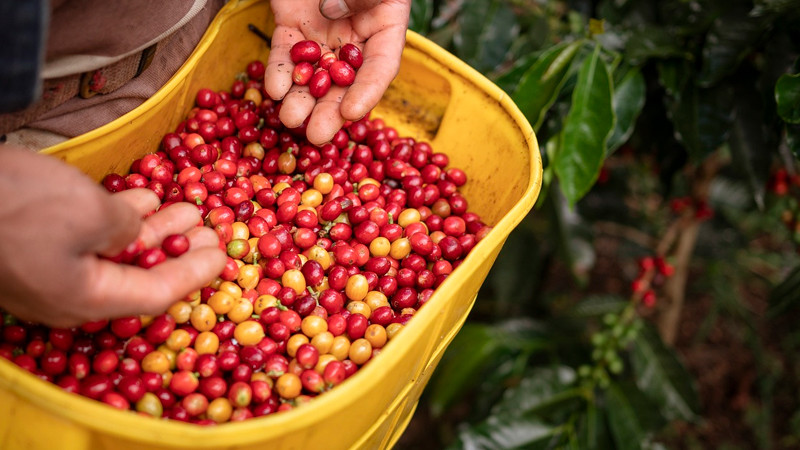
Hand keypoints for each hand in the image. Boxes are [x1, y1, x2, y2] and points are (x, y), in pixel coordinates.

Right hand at [0, 146, 225, 326]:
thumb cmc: (17, 205)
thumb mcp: (90, 214)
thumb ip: (126, 229)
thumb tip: (134, 231)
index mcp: (86, 298)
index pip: (156, 294)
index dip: (195, 274)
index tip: (224, 254)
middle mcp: (68, 292)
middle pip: (138, 275)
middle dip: (179, 248)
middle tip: (211, 227)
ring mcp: (47, 269)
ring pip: (114, 252)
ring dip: (153, 228)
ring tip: (186, 204)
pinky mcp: (30, 244)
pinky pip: (87, 237)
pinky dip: (118, 217)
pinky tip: (141, 196)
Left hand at [265, 0, 410, 144]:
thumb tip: (333, 13)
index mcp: (384, 23)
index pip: (380, 66)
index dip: (368, 92)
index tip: (354, 114)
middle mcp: (354, 35)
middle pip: (345, 81)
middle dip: (330, 111)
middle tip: (316, 137)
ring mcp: (321, 32)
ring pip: (313, 75)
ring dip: (302, 101)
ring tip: (289, 120)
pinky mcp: (290, 25)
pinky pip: (285, 54)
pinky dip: (279, 73)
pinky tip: (273, 90)